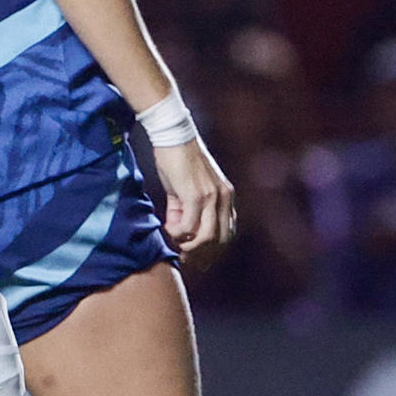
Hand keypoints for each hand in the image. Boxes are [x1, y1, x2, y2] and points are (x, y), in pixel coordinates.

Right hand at [155, 137, 236, 265]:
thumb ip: (184, 209)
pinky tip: (167, 229)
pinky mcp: (195, 195)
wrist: (172, 135)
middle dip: (204, 255)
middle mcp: (224, 198)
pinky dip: (178, 234)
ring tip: (177, 246)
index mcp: (226, 196)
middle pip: (220, 239)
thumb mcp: (185, 187)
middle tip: (187, 260)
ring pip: (207, 237)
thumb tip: (178, 230)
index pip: (227, 232)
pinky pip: (189, 226)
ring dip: (191, 247)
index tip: (199, 259)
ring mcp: (211, 197)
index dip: (214, 250)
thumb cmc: (176, 159)